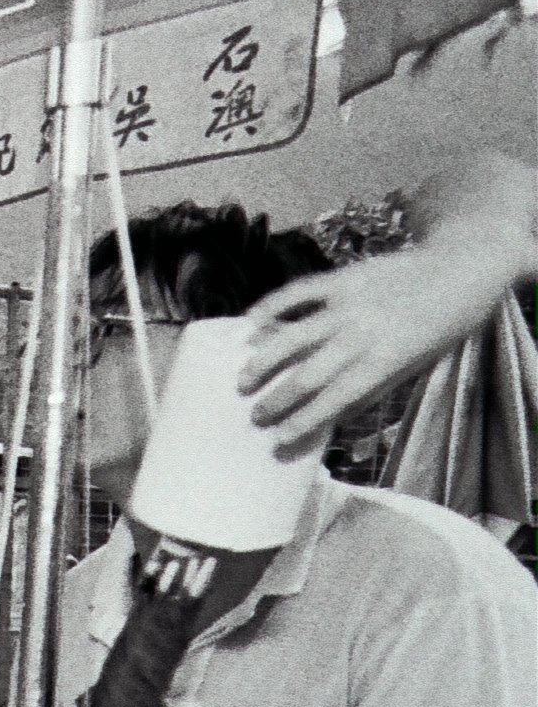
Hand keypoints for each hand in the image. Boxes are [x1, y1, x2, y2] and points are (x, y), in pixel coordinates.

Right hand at [241, 229, 529, 449]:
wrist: (463, 265)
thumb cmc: (443, 323)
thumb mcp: (418, 363)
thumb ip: (375, 386)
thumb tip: (333, 414)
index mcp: (385, 359)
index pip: (335, 399)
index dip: (303, 422)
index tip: (278, 440)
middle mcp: (362, 333)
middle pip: (307, 374)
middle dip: (276, 400)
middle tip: (255, 416)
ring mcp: (348, 303)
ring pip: (292, 336)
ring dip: (262, 361)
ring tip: (242, 380)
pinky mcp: (341, 277)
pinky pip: (297, 292)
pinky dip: (270, 307)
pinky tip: (249, 323)